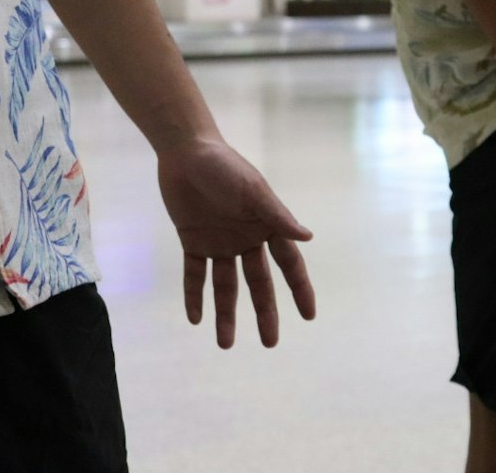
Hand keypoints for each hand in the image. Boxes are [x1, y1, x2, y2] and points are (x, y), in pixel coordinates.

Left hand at [157, 137, 315, 348]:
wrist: (185, 151)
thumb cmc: (224, 166)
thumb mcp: (252, 190)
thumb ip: (277, 215)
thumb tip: (308, 237)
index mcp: (266, 225)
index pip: (289, 264)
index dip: (299, 289)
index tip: (309, 316)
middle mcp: (246, 238)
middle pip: (259, 283)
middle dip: (265, 313)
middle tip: (269, 343)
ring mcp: (220, 241)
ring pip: (225, 286)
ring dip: (225, 313)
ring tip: (225, 344)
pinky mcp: (193, 240)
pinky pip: (195, 274)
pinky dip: (195, 295)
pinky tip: (195, 319)